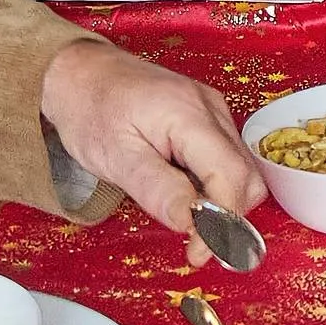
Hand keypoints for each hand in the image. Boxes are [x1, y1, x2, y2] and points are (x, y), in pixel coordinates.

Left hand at [39, 40, 263, 255]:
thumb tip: (191, 223)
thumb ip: (157, 190)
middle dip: (227, 216)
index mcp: (189, 115)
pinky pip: (226, 158)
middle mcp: (210, 108)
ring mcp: (212, 110)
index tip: (200, 252)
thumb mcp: (114, 156)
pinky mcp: (207, 117)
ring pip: (240, 170)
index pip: (230, 178)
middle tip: (194, 241)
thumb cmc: (90, 109)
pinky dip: (212, 183)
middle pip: (246, 176)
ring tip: (181, 210)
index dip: (222, 223)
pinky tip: (182, 188)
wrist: (79, 72)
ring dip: (220, 201)